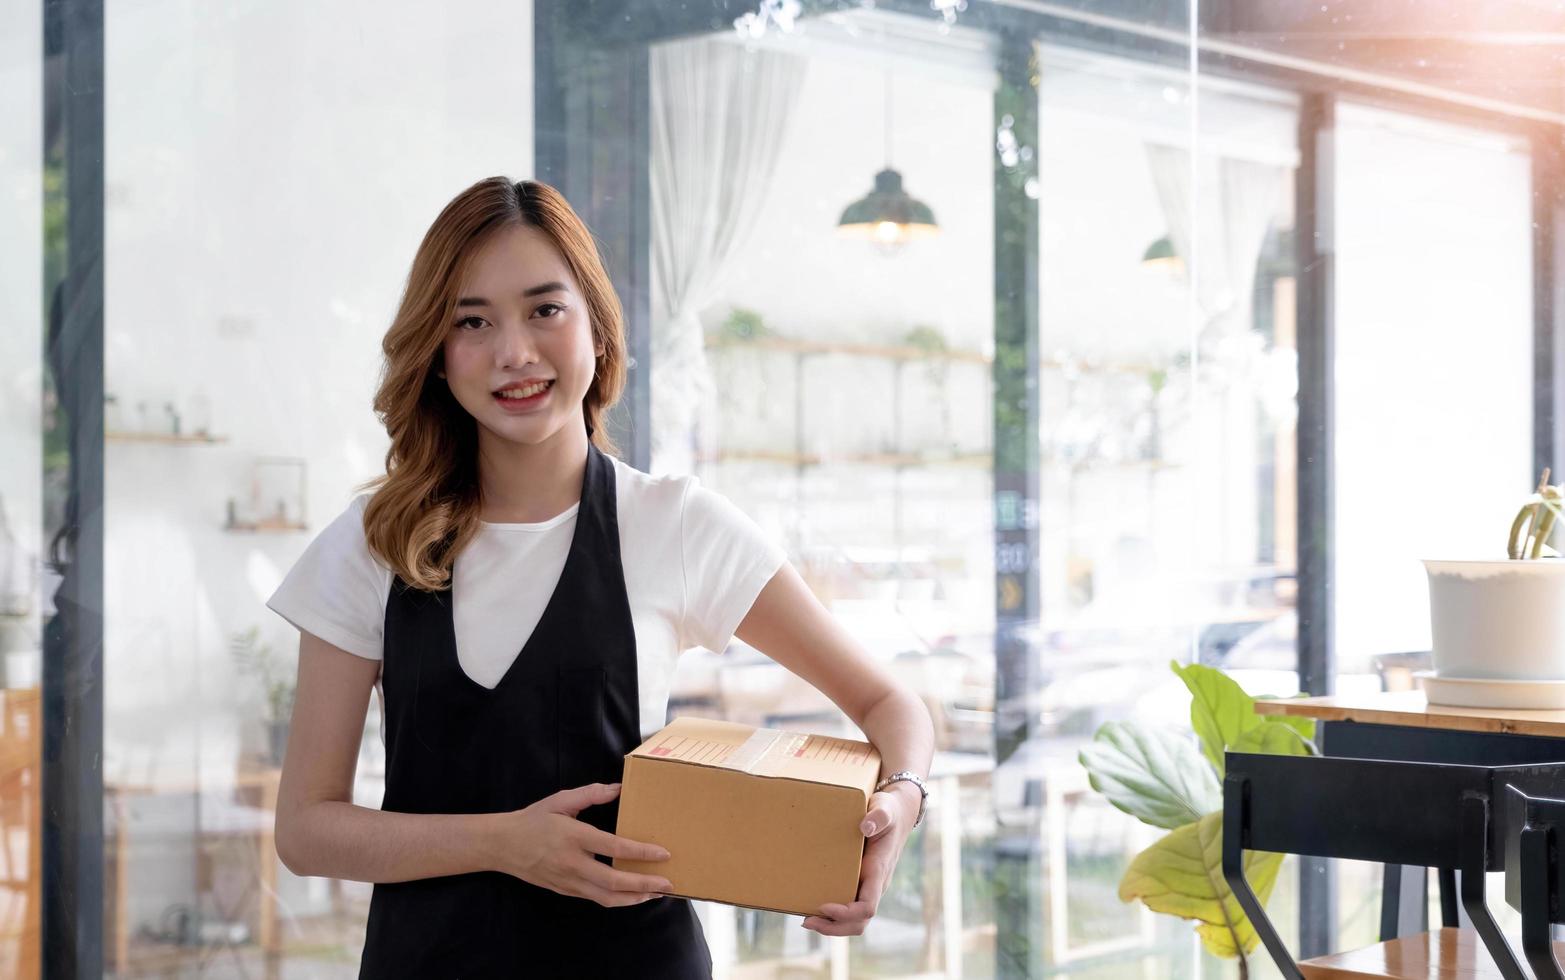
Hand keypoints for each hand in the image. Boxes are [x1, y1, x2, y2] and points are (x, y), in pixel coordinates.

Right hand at [487, 782, 672, 907]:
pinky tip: (632, 895)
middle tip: (668, 883)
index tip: (663, 853)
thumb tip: (619, 788)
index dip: (641, 853)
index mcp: (574, 837)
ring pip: (606, 897)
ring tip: (656, 894)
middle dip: (644, 884)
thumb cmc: (534, 819)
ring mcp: (568, 881)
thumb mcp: (560, 800)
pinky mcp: (565, 892)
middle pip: (614, 881)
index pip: (614, 848)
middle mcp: (572, 863)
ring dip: (634, 898)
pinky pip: (596, 899)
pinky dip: (617, 900)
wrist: (502, 845)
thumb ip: (591, 793)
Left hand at [803, 783, 919, 935]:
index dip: (846, 913)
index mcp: (879, 872)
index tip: (824, 905)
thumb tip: (865, 826)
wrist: (896, 814)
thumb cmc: (889, 810)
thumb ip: (879, 816)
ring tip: (806, 920)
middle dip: (834, 927)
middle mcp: (874, 885)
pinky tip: (811, 906)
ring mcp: (867, 886)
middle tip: (806, 920)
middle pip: (860, 922)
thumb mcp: (885, 808)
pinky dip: (831, 914)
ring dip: (831, 925)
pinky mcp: (858, 882)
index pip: (867, 907)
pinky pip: (848, 907)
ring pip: (854, 920)